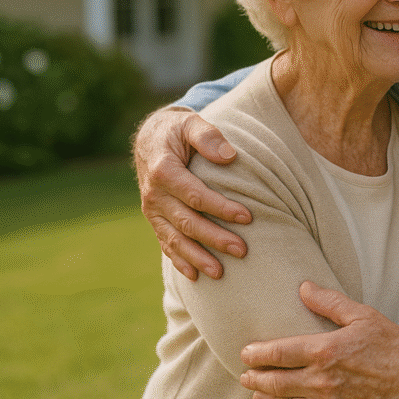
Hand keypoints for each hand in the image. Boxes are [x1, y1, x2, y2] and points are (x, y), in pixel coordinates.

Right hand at [133, 106, 249, 280]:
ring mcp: (152, 210)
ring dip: (197, 257)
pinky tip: (195, 276)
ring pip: (175, 239)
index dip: (221, 208)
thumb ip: (208, 136)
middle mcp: (154, 194)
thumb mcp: (190, 123)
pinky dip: (179, 260)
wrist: (151, 138)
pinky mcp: (155, 219)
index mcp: (164, 171)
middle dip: (215, 239)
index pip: (196, 195)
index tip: (247, 217)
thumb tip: (229, 156)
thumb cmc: (177, 130)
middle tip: (242, 250)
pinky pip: (165, 243)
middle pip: (187, 222)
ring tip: (220, 273)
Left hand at [241, 281, 398, 398]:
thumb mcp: (363, 315)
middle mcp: (321, 380)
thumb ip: (330, 302)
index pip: (279, 353)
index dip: (257, 353)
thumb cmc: (393, 346)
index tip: (245, 352)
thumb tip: (304, 288)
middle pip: (275, 381)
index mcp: (325, 351)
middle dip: (255, 377)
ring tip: (256, 392)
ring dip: (266, 397)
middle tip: (244, 373)